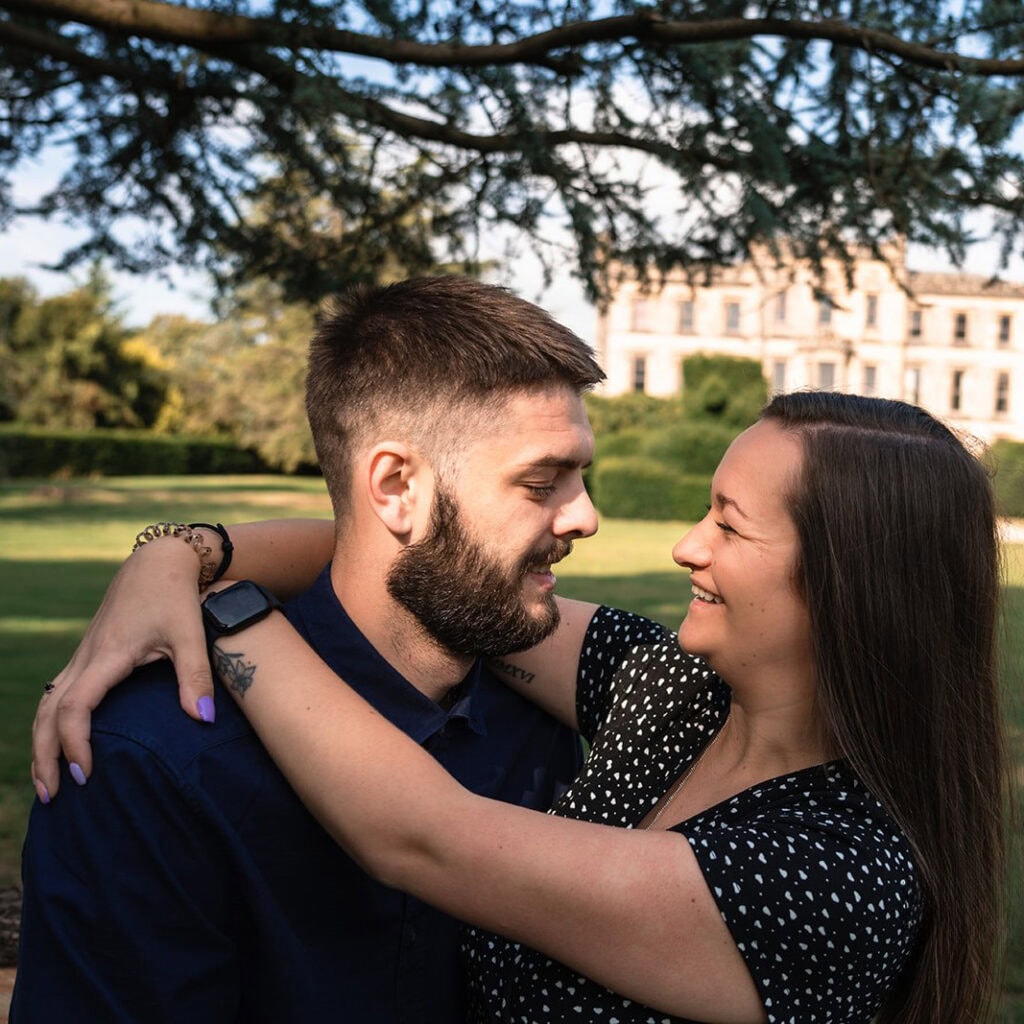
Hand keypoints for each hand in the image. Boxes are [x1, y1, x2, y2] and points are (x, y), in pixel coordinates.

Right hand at [31, 537, 214, 801]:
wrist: (159, 561)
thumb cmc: (176, 597)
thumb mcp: (191, 635)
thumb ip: (196, 677)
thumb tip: (204, 720)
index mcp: (107, 656)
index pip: (75, 708)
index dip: (74, 743)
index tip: (86, 774)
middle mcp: (86, 658)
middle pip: (47, 713)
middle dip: (44, 755)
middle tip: (52, 797)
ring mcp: (82, 656)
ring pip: (46, 704)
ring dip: (42, 743)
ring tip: (47, 782)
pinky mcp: (87, 655)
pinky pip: (57, 694)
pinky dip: (50, 724)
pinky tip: (58, 745)